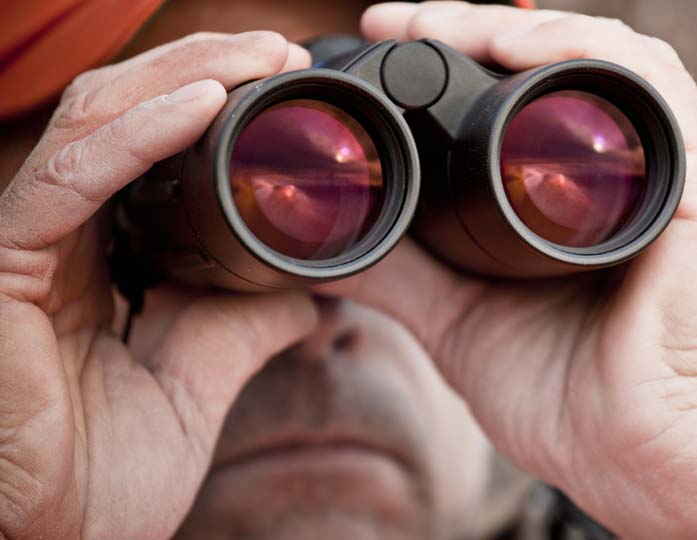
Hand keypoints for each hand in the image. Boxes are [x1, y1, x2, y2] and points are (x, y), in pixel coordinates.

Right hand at [0, 32, 317, 539]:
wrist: (51, 539)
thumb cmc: (100, 474)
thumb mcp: (198, 381)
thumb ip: (242, 325)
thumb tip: (311, 295)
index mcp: (102, 255)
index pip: (150, 147)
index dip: (209, 102)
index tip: (285, 87)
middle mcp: (62, 234)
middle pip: (123, 111)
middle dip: (203, 66)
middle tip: (277, 48)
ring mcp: (29, 240)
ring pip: (97, 120)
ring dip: (181, 77)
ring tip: (256, 55)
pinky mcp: (6, 260)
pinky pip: (74, 175)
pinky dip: (142, 133)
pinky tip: (204, 103)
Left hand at [317, 3, 696, 538]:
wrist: (629, 458)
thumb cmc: (561, 394)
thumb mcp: (458, 315)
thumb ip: (403, 269)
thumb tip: (328, 239)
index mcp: (591, 188)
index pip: (532, 84)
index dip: (461, 47)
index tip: (382, 34)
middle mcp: (641, 166)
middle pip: (567, 55)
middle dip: (480, 24)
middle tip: (400, 18)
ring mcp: (679, 172)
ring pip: (610, 54)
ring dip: (524, 26)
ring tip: (444, 25)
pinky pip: (653, 92)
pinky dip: (583, 56)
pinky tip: (516, 48)